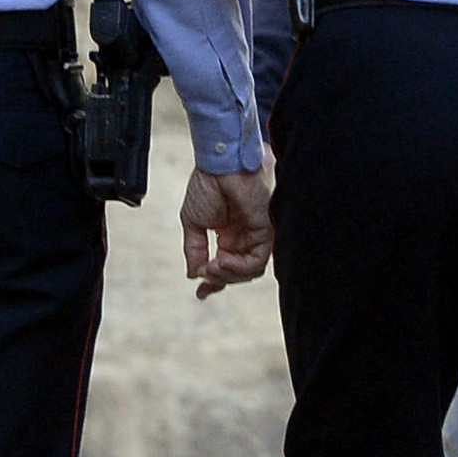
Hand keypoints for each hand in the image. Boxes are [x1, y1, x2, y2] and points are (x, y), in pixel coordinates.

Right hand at [182, 167, 274, 297]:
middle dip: (220, 279)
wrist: (217, 163)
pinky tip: (220, 261)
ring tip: (211, 267)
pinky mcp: (265, 230)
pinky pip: (257, 261)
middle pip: (239, 272)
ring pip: (249, 271)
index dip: (214, 282)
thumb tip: (193, 274)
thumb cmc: (207, 183)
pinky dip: (238, 267)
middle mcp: (244, 236)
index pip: (226, 266)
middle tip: (204, 271)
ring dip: (228, 275)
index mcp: (229, 234)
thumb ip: (195, 250)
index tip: (201, 293)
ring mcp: (255, 234)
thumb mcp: (192, 222)